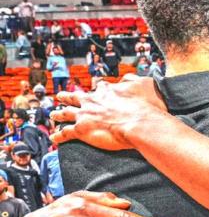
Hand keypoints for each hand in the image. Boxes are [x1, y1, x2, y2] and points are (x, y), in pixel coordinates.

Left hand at [50, 76, 167, 149]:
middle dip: (68, 97)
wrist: (139, 124)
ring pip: (66, 113)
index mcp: (108, 91)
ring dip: (59, 114)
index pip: (100, 88)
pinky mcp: (81, 130)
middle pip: (76, 97)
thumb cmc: (145, 107)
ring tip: (53, 115)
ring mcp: (85, 115)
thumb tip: (129, 77)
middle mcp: (93, 100)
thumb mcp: (144, 84)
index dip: (99, 90)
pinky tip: (54, 138)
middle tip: (61, 96)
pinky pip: (65, 133)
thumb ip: (134, 79)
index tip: (99, 89)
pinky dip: (58, 136)